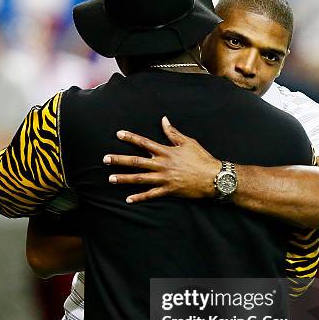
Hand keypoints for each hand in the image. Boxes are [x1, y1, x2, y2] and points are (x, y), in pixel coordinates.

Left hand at [103, 116, 220, 203]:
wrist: (214, 177)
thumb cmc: (202, 158)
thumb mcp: (188, 142)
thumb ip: (173, 132)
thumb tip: (164, 120)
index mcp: (166, 151)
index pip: (144, 142)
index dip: (130, 137)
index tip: (118, 134)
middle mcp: (162, 164)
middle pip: (136, 161)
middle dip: (119, 160)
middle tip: (105, 159)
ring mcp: (164, 179)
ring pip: (140, 179)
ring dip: (124, 178)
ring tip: (111, 178)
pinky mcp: (169, 191)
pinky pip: (151, 195)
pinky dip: (139, 197)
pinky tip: (128, 199)